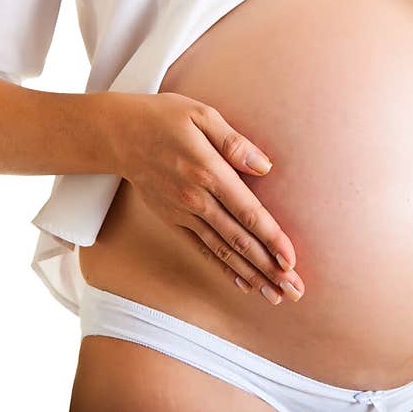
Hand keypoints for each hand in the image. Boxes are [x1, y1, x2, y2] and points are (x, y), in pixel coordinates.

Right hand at [110, 91, 302, 304]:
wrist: (118, 134)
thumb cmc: (164, 118)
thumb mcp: (201, 115)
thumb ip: (235, 143)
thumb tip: (266, 166)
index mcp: (208, 171)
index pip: (247, 212)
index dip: (271, 238)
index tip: (291, 261)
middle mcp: (196, 199)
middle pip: (239, 240)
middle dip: (269, 268)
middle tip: (294, 291)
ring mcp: (183, 213)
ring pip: (223, 250)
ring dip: (252, 274)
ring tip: (276, 296)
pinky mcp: (173, 220)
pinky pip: (202, 249)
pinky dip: (224, 268)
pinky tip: (243, 283)